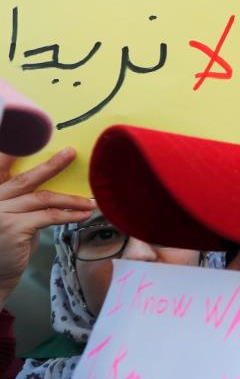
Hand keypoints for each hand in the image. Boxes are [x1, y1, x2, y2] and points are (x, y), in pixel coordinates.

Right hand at [0, 149, 93, 307]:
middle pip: (26, 177)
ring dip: (71, 198)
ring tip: (90, 200)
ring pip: (42, 198)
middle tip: (71, 152)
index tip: (29, 133)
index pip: (1, 165)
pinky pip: (48, 216)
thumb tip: (56, 186)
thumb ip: (23, 200)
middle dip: (52, 164)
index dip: (13, 149)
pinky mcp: (14, 227)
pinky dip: (69, 214)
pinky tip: (84, 214)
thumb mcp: (10, 216)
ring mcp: (1, 212)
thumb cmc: (6, 245)